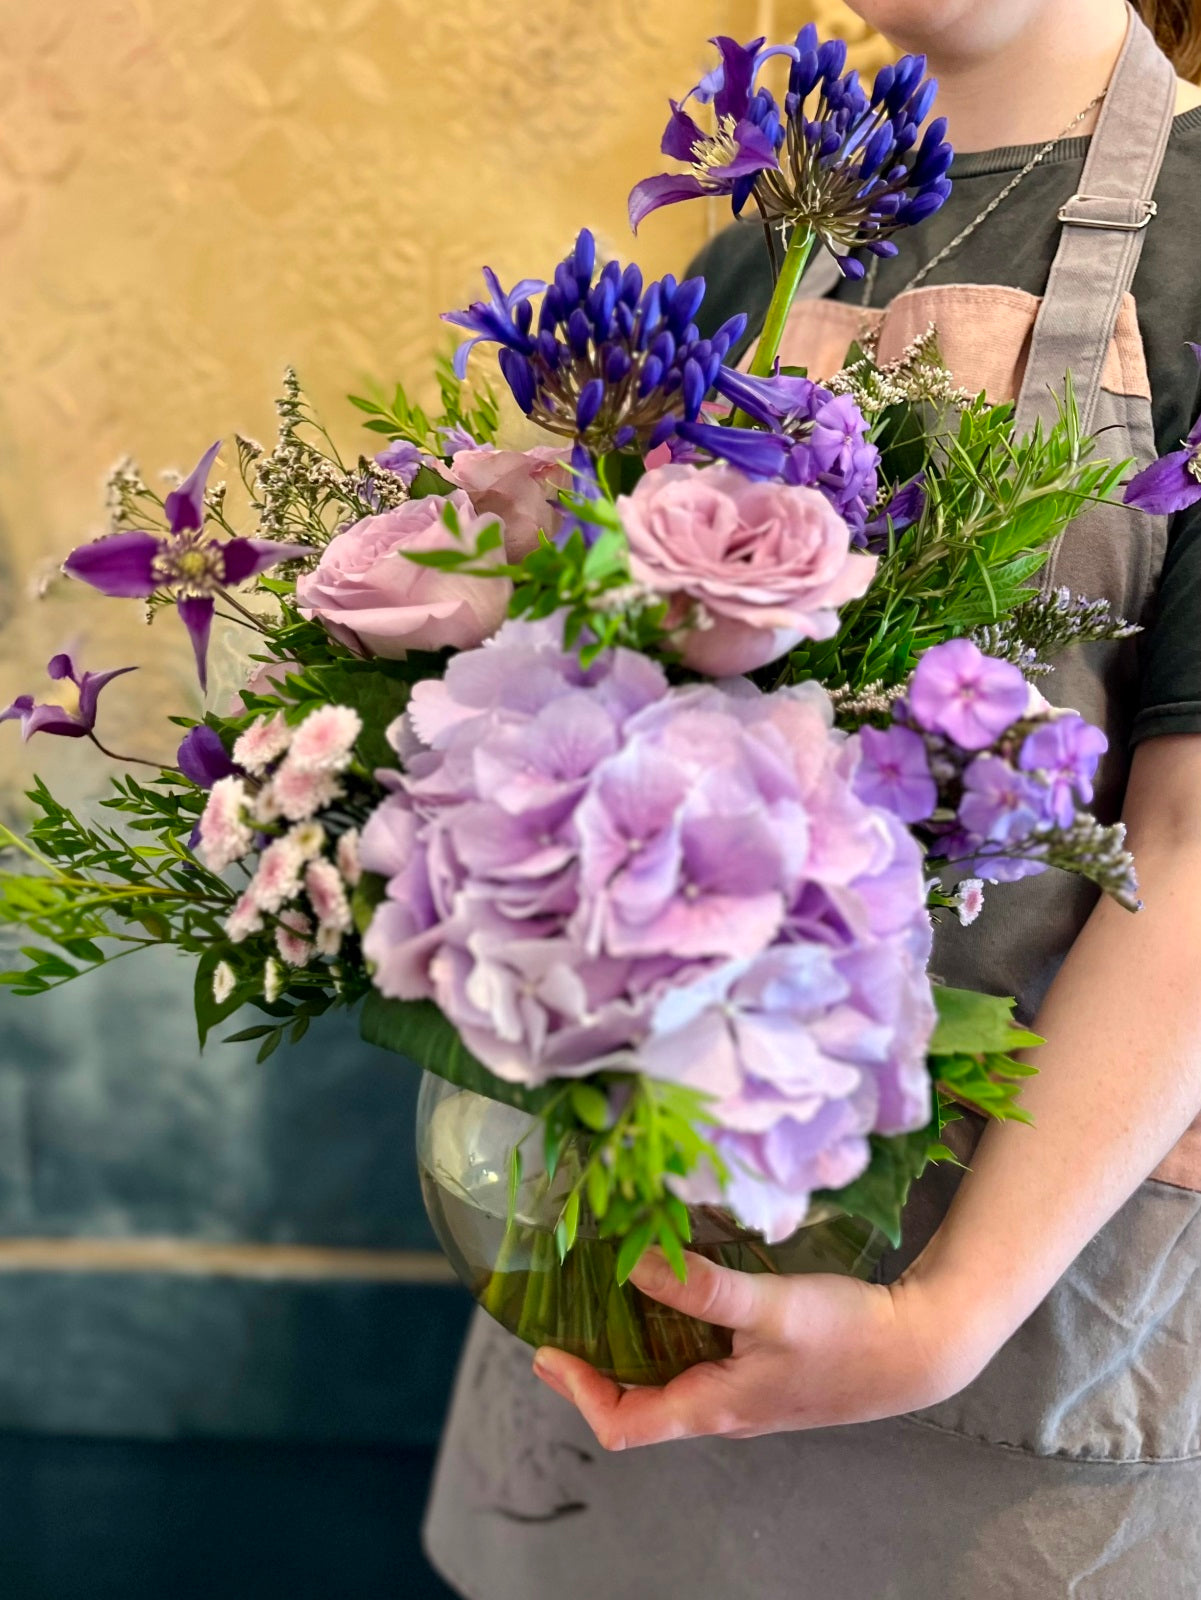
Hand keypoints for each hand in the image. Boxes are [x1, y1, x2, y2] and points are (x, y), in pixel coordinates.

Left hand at [532, 1249, 985, 1451]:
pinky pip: (697, 1359)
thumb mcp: (769, 1307)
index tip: (547, 1347)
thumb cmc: (847, 1336)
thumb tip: (632, 1262)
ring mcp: (742, 1393)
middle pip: (636, 1404)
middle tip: (559, 1319)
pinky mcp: (762, 1371)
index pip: (623, 1424)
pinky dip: (668, 1330)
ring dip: (628, 1346)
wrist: (920, 1349)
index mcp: (713, 1408)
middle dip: (592, 1367)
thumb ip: (701, 1288)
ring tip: (601, 1298)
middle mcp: (720, 1410)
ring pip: (666, 1379)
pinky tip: (670, 1290)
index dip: (577, 1391)